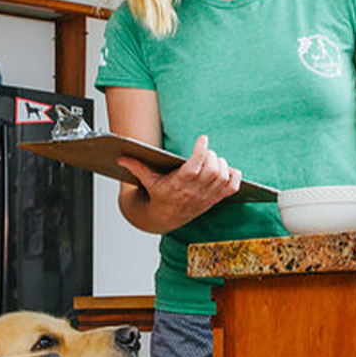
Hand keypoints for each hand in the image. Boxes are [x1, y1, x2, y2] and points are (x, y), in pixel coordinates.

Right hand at [118, 134, 242, 231]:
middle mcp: (195, 191)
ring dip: (222, 164)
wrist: (166, 218)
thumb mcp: (147, 180)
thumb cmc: (159, 195)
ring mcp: (207, 196)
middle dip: (212, 156)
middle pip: (213, 170)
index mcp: (179, 184)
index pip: (195, 167)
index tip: (202, 139)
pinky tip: (226, 170)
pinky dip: (234, 175)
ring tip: (212, 160)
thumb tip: (121, 157)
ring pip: (223, 176)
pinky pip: (233, 187)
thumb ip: (136, 167)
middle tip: (205, 152)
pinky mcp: (215, 199)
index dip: (201, 151)